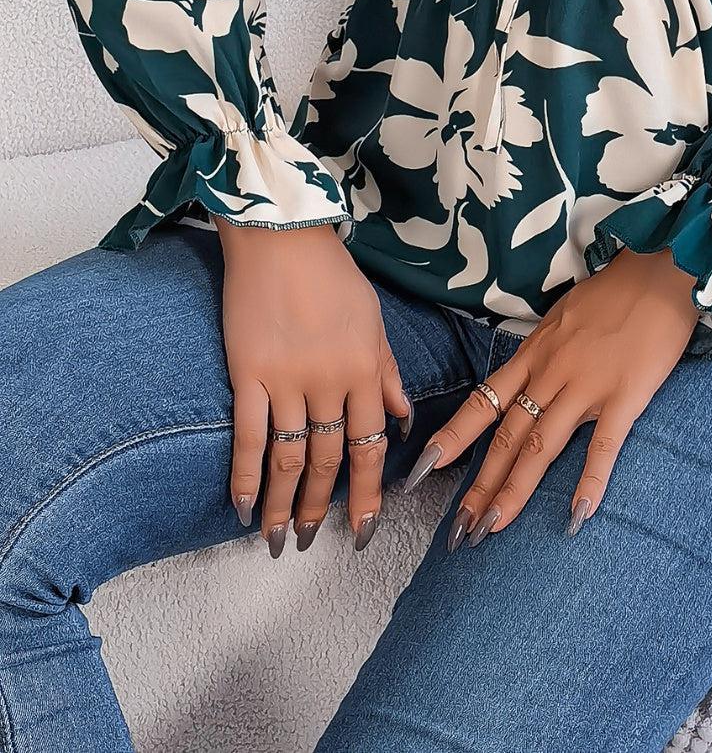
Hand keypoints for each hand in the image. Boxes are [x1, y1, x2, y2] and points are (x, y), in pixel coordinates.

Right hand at [217, 220, 411, 556]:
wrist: (281, 236)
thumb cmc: (331, 272)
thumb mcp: (373, 319)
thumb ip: (387, 372)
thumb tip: (401, 419)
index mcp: (365, 369)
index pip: (371, 445)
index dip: (368, 493)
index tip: (363, 529)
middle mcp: (330, 382)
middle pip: (328, 459)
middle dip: (320, 508)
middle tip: (311, 543)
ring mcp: (287, 379)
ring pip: (288, 457)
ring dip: (282, 503)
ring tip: (277, 539)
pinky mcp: (248, 371)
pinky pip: (248, 435)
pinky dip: (245, 475)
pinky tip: (242, 506)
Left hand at [404, 247, 698, 546]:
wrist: (660, 271)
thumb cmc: (615, 292)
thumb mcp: (563, 316)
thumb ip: (544, 351)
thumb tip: (527, 379)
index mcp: (534, 354)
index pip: (483, 402)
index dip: (453, 438)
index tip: (423, 469)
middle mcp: (551, 373)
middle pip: (507, 437)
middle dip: (479, 485)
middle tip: (458, 529)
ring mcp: (587, 386)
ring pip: (541, 446)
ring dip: (514, 491)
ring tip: (492, 529)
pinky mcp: (625, 396)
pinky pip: (603, 446)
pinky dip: (590, 482)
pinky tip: (578, 515)